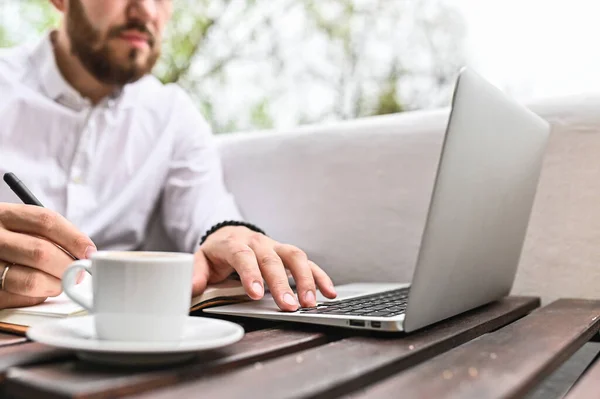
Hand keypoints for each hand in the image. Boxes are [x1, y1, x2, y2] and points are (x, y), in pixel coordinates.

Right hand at [0, 203, 96, 309]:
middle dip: (67, 267)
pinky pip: (18, 298)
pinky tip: (38, 291)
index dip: (74, 238)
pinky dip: (36, 297)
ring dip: (54, 285)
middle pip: (41, 252)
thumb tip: (85, 254)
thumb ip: (46, 235)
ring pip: (30, 280)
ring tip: (59, 283)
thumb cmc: (7, 241)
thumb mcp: (19, 227)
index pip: (46, 221)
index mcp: (3, 214)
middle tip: (78, 273)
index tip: (90, 252)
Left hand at [193, 226, 336, 310]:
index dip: (251, 274)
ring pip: (295, 257)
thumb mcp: (202, 259)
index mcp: (234, 243)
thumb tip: (192, 287)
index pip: (243, 256)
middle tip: (289, 305)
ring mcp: (276, 246)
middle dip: (282, 283)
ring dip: (305, 279)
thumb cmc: (218, 251)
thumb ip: (196, 272)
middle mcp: (258, 242)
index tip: (256, 294)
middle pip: (272, 259)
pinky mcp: (288, 254)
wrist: (232, 234)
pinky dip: (319, 277)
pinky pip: (308, 263)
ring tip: (310, 302)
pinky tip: (329, 292)